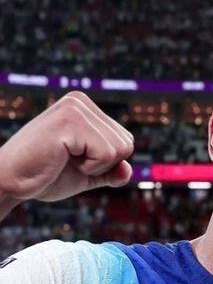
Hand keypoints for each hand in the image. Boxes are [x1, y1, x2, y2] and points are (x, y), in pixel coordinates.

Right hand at [0, 94, 133, 211]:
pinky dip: (88, 167)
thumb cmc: (43, 176)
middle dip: (102, 164)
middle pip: (126, 143)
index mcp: (84, 107)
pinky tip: (62, 159)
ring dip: (94, 166)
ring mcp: (75, 108)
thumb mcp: (85, 174)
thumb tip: (129, 170)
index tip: (73, 160)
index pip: (124, 139)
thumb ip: (109, 170)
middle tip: (67, 161)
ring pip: (119, 149)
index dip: (105, 162)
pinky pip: (106, 154)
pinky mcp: (70, 122)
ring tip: (63, 158)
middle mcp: (80, 101)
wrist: (8, 182)